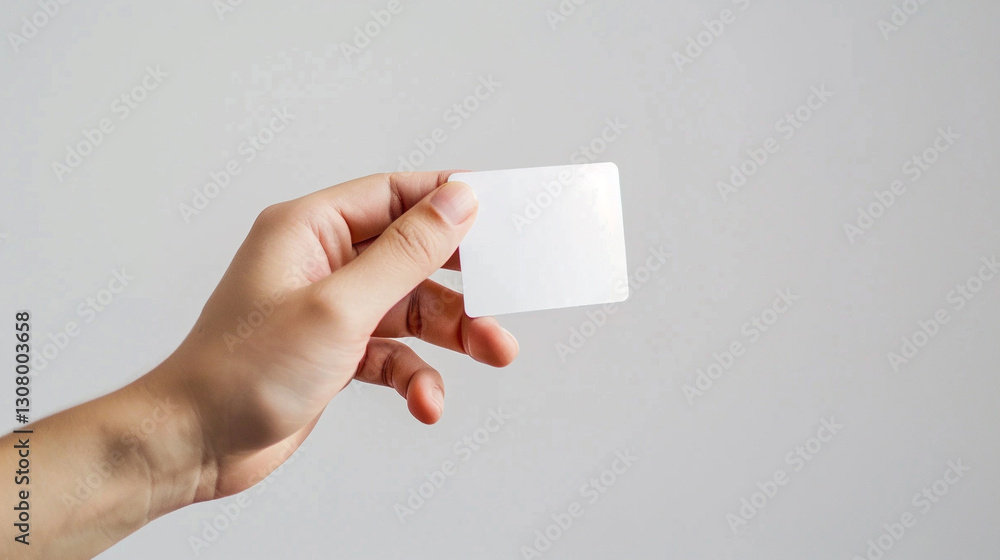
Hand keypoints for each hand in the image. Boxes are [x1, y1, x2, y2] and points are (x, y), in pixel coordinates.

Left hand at [147, 171, 518, 502]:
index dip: (448, 202)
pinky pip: (394, 353)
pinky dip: (416, 375)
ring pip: (412, 309)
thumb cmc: (243, 371)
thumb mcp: (339, 306)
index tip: (500, 216)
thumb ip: (405, 253)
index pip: (394, 194)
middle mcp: (322, 262)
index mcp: (310, 229)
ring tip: (494, 352)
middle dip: (461, 282)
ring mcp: (331, 309)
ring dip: (453, 333)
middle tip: (504, 296)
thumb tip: (457, 202)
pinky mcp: (337, 352)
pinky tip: (426, 402)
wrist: (195, 446)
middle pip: (412, 255)